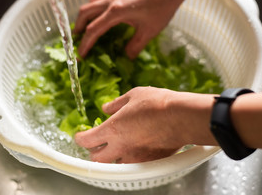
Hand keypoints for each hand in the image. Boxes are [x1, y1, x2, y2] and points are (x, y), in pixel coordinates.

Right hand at [74, 0, 183, 58]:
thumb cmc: (162, 6)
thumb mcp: (150, 31)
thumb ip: (136, 46)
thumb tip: (126, 57)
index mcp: (116, 12)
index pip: (94, 30)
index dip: (86, 44)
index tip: (81, 55)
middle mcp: (111, 1)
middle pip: (85, 13)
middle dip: (78, 28)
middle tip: (78, 41)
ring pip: (90, 4)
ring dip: (84, 17)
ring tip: (85, 29)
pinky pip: (99, 0)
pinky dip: (93, 9)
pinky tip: (100, 16)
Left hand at [75, 87, 215, 162]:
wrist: (181, 117)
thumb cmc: (158, 104)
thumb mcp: (133, 95)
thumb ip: (116, 104)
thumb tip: (106, 108)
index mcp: (112, 129)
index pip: (86, 140)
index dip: (80, 138)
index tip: (80, 135)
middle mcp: (120, 147)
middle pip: (96, 160)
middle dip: (93, 153)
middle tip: (98, 144)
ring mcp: (135, 158)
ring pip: (114, 166)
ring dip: (111, 158)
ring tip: (118, 147)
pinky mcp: (149, 163)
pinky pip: (133, 165)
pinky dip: (130, 159)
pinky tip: (136, 148)